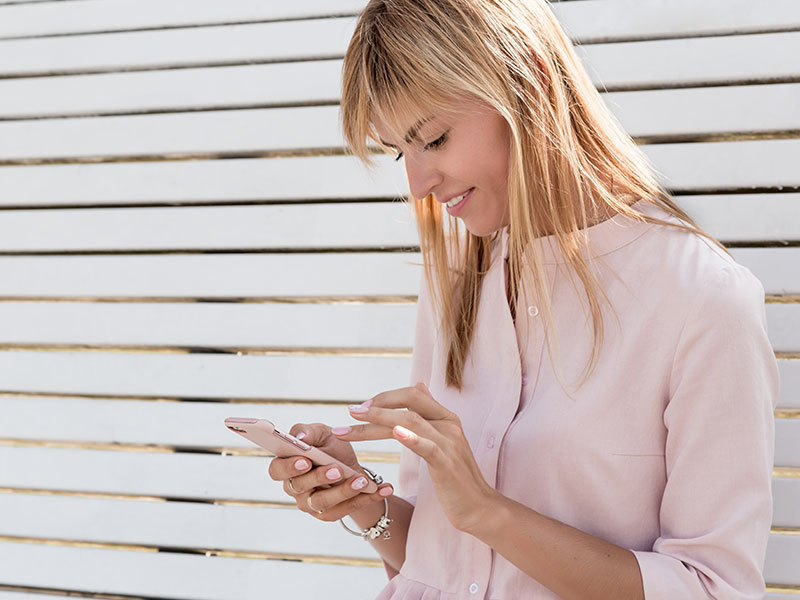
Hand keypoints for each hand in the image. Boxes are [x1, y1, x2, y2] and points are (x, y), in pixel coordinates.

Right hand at [267, 422, 393, 521]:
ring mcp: (311, 504)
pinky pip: (347, 509)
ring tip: (362, 481)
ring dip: (343, 491)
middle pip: (300, 487)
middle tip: (337, 469)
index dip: (288, 467)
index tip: (305, 460)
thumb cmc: (330, 447)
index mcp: (287, 466)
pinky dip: (366, 499)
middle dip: (319, 477)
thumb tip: (301, 437)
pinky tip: (383, 489)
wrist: (350, 466)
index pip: (277, 470)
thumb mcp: (323, 433)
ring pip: (323, 502)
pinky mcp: (329, 514)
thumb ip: (309, 431)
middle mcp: (295, 488)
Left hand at [331, 381, 496, 532]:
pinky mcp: (447, 463)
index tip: (362, 408)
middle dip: (376, 407)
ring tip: (354, 423)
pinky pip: (427, 445)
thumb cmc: (456, 478)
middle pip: (408, 405)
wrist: (479, 508)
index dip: (386, 397)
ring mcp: (449, 442)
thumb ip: (430, 414)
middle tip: (349, 412)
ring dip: (378, 420)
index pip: (413, 395)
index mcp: (446, 418)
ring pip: (411, 421)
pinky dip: (410, 437)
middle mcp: (449, 424)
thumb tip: (420, 385)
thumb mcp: (443, 441)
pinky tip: (394, 432)